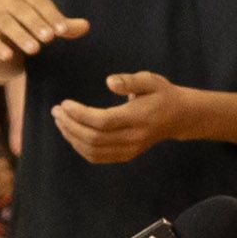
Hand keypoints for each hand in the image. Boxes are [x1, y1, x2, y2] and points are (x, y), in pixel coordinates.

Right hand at [0, 0, 79, 82]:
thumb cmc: (25, 24)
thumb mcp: (44, 23)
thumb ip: (63, 26)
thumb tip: (86, 26)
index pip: (38, 2)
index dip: (51, 15)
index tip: (62, 30)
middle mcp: (8, 2)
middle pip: (22, 11)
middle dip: (36, 24)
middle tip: (49, 38)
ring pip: (6, 24)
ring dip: (20, 36)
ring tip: (35, 49)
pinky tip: (8, 56)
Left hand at [53, 68, 185, 163]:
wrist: (180, 117)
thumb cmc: (162, 94)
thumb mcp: (151, 80)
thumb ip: (130, 81)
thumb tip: (109, 82)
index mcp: (138, 117)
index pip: (103, 121)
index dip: (79, 114)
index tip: (64, 104)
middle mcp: (134, 137)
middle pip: (94, 138)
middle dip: (70, 125)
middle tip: (57, 111)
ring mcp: (130, 149)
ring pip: (93, 151)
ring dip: (72, 137)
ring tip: (60, 121)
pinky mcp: (127, 155)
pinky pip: (98, 157)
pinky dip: (80, 148)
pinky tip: (72, 134)